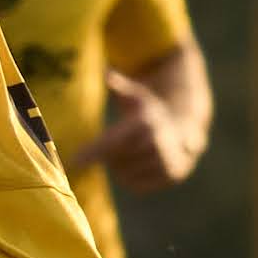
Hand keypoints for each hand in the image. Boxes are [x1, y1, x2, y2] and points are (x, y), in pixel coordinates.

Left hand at [91, 76, 187, 193]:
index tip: (73, 162)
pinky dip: (131, 178)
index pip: (111, 143)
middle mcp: (158, 143)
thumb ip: (120, 87)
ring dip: (120, 167)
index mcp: (145, 123)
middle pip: (115, 161)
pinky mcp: (171, 177)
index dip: (91, 153)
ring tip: (130, 152)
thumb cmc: (149, 112)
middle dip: (110, 155)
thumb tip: (107, 71)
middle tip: (116, 145)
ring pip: (124, 175)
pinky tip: (138, 164)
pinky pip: (136, 186)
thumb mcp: (137, 96)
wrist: (184, 128)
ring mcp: (167, 161)